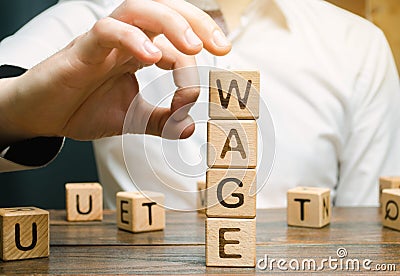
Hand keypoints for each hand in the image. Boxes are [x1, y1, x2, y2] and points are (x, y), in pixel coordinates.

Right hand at [0, 0, 230, 146]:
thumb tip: (191, 126)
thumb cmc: (83, 108)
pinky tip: (151, 57)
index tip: (199, 93)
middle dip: (198, 22)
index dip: (195, 64)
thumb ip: (162, 121)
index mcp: (139, 52)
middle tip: (222, 46)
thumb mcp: (132, 118)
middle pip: (165, 10)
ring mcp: (104, 40)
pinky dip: (132, 39)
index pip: (176, 44)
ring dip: (172, 23)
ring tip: (194, 47)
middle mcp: (126, 40)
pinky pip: (108, 30)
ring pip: (140, 9)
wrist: (42, 115)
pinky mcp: (82, 48)